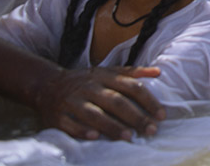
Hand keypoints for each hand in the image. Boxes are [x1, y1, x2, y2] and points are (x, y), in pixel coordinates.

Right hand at [40, 66, 164, 140]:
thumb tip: (158, 72)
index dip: (148, 101)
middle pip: (116, 102)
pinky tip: (95, 137)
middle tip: (151, 130)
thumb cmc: (86, 81)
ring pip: (94, 113)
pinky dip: (82, 130)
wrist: (47, 85)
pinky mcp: (58, 116)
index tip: (161, 115)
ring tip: (128, 137)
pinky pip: (70, 124)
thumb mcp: (108, 72)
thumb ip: (132, 72)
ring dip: (112, 126)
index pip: (132, 87)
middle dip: (135, 116)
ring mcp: (73, 101)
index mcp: (105, 76)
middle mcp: (90, 87)